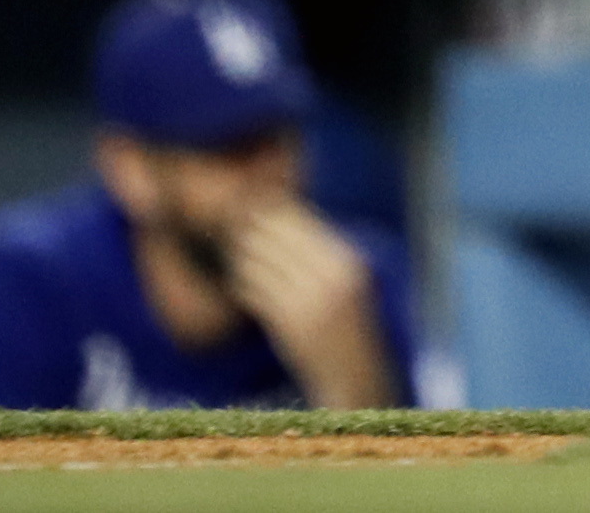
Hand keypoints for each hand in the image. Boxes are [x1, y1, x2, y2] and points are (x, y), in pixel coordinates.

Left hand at [223, 200, 392, 410]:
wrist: (357, 383)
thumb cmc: (351, 336)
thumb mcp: (349, 288)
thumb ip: (325, 260)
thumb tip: (287, 228)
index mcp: (349, 261)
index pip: (303, 221)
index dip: (274, 211)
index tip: (254, 207)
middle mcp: (332, 274)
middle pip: (279, 235)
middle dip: (252, 229)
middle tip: (232, 225)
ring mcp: (310, 297)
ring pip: (261, 261)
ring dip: (243, 256)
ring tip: (234, 255)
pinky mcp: (289, 321)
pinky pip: (255, 291)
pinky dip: (243, 285)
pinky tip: (240, 286)